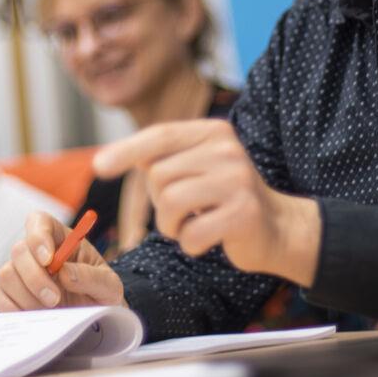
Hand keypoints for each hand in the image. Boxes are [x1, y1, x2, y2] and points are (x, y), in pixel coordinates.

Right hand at [0, 211, 125, 311]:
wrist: (94, 317)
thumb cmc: (101, 294)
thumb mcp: (110, 285)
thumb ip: (92, 277)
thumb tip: (66, 274)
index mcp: (59, 237)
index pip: (39, 222)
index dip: (39, 236)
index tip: (49, 260)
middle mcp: (35, 251)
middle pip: (19, 250)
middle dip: (35, 277)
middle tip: (55, 299)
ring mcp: (19, 272)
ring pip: (6, 274)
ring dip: (27, 296)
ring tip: (50, 310)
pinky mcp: (10, 294)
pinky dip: (12, 307)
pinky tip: (32, 316)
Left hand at [93, 118, 320, 284]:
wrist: (278, 227)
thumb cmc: (224, 198)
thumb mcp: (198, 166)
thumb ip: (163, 157)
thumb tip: (106, 159)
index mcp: (213, 132)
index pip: (161, 136)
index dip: (126, 150)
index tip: (99, 167)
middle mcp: (227, 150)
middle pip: (158, 176)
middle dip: (160, 203)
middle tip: (187, 210)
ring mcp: (238, 181)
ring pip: (169, 204)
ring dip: (173, 226)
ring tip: (195, 223)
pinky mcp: (243, 214)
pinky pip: (191, 234)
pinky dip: (192, 244)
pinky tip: (211, 238)